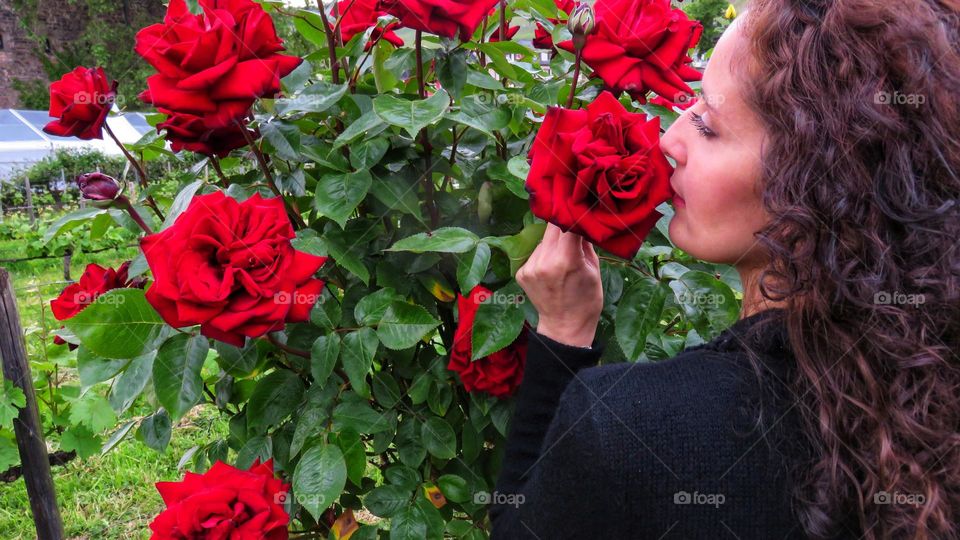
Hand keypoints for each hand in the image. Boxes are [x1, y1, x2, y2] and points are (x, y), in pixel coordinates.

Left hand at [516, 223, 602, 347]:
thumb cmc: (586, 300)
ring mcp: (529, 267)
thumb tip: (581, 220)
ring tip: (562, 256)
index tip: (579, 209)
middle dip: (562, 226)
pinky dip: (543, 256)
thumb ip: (585, 243)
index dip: (574, 214)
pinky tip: (551, 268)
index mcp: (566, 260)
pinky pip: (534, 254)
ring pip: (542, 241)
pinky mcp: (521, 273)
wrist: (565, 327)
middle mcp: (544, 261)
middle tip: (572, 224)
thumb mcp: (594, 269)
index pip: (567, 224)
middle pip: (551, 228)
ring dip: (552, 242)